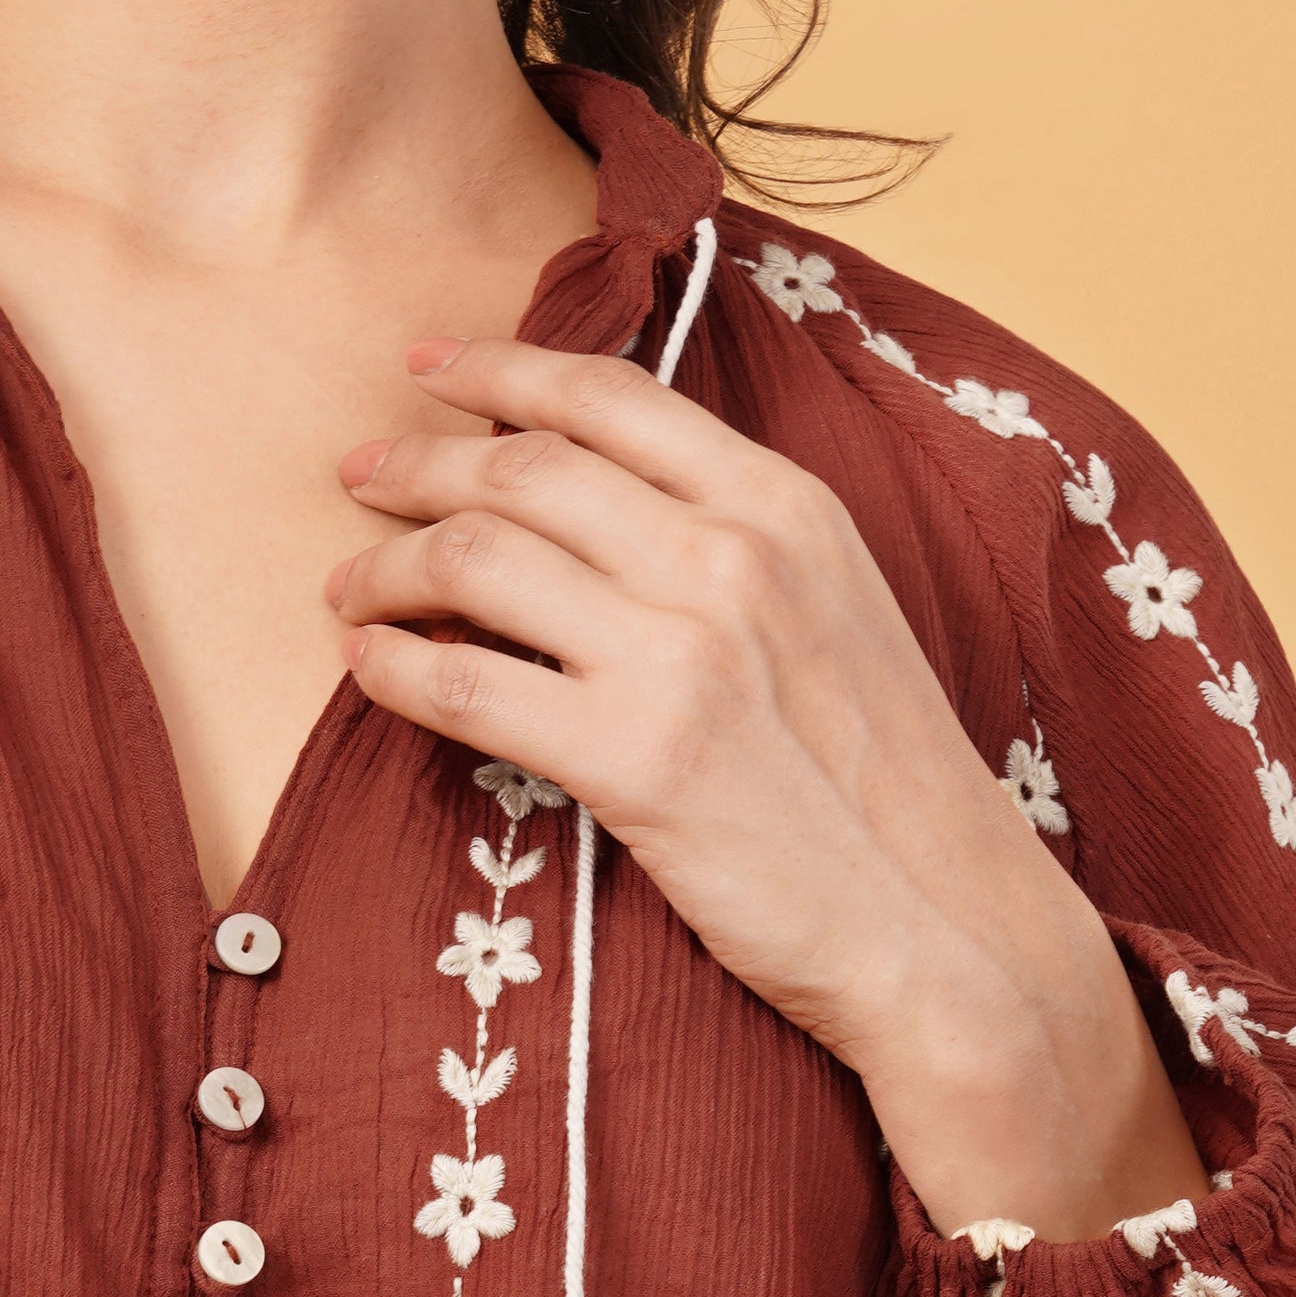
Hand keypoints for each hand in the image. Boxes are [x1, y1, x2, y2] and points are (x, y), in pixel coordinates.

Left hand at [328, 339, 1205, 1242]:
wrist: (946, 926)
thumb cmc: (886, 786)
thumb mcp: (838, 612)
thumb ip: (738, 545)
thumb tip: (607, 511)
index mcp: (786, 505)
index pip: (610, 398)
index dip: (501, 371)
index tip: (429, 371)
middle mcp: (731, 556)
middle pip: (524, 468)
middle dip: (419, 463)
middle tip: (358, 481)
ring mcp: (682, 653)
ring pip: (476, 559)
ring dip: (387, 567)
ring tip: (349, 590)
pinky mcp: (635, 758)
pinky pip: (464, 684)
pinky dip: (391, 667)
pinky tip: (364, 667)